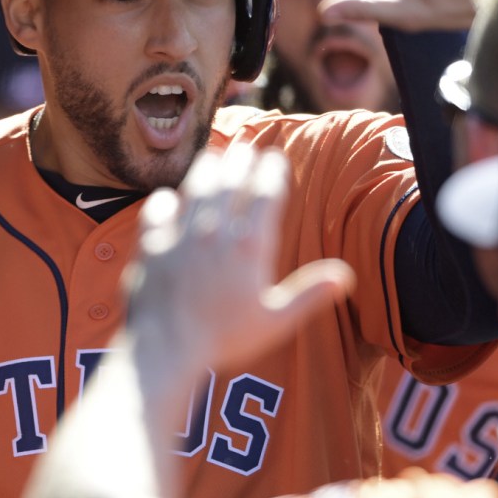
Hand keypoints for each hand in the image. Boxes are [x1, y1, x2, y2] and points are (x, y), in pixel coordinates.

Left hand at [125, 145, 353, 373]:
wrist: (166, 349)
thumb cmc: (224, 340)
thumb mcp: (276, 320)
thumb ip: (310, 293)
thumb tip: (346, 276)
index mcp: (250, 246)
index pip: (265, 194)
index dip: (272, 171)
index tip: (276, 157)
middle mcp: (216, 231)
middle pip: (231, 182)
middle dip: (241, 160)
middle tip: (247, 148)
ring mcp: (180, 234)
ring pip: (196, 188)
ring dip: (207, 168)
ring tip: (214, 156)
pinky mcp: (151, 244)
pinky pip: (157, 210)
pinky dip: (164, 200)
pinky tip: (169, 196)